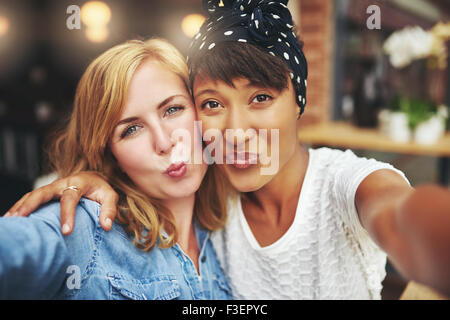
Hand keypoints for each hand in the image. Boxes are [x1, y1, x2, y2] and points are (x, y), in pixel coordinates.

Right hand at [4, 172, 118, 234]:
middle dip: (31, 205)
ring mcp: (51, 187)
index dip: (68, 214)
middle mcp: (62, 183)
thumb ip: (110, 210)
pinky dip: (19, 206)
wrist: (92, 177)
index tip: (66, 232)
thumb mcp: (110, 196)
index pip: (70, 198)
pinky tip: (10, 217)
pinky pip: (30, 198)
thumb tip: (106, 226)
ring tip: (11, 220)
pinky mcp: (45, 192)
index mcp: (78, 183)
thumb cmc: (101, 190)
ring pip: (32, 194)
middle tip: (22, 219)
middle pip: (43, 192)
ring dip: (20, 206)